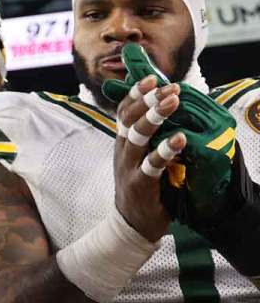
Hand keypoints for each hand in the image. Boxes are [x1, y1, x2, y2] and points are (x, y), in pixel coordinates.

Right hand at [113, 75, 184, 241]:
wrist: (131, 223)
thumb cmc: (142, 186)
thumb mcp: (140, 158)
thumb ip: (149, 138)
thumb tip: (167, 113)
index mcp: (123, 142)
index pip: (123, 112)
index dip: (135, 94)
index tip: (151, 78)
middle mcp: (123, 151)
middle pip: (129, 119)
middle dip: (148, 100)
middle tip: (169, 87)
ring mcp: (129, 167)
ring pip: (137, 136)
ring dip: (155, 117)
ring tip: (173, 102)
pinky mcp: (139, 184)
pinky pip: (151, 164)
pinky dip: (165, 150)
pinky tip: (180, 139)